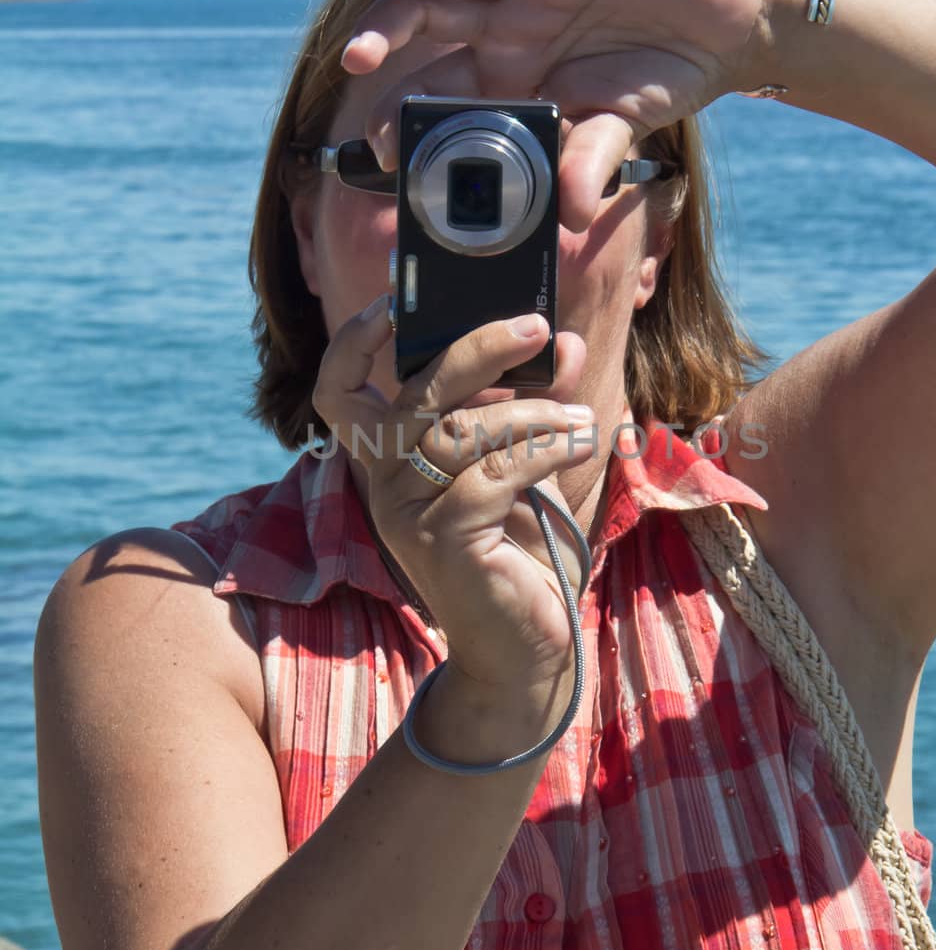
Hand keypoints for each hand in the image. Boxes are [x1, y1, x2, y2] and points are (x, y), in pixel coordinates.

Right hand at [311, 298, 591, 698]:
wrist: (526, 650)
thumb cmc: (522, 555)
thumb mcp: (527, 466)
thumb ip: (536, 405)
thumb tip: (565, 342)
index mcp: (389, 461)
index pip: (339, 393)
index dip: (354, 342)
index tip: (399, 299)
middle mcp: (384, 484)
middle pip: (413, 393)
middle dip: (477, 348)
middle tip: (538, 327)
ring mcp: (408, 515)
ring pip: (461, 430)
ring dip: (534, 411)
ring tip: (582, 419)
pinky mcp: (444, 542)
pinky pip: (494, 473)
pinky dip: (545, 449)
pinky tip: (581, 446)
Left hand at [335, 0, 779, 231]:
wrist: (724, 29)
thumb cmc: (663, 79)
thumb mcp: (620, 129)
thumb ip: (587, 164)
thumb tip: (572, 218)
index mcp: (508, 76)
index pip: (439, 92)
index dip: (404, 113)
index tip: (380, 145)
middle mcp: (508, 24)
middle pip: (428, 23)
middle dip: (385, 39)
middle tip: (350, 62)